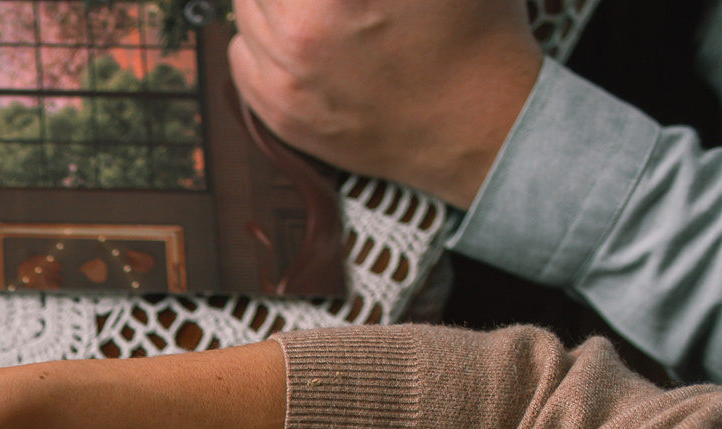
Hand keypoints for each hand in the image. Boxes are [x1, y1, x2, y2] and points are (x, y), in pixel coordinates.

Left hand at [230, 0, 542, 206]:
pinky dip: (262, 35)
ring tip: (321, 6)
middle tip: (331, 1)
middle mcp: (301, 29)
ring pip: (244, 6)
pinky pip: (239, 53)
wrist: (481, 124)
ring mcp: (284, 76)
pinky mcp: (279, 112)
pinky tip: (304, 33)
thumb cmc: (474, 30)